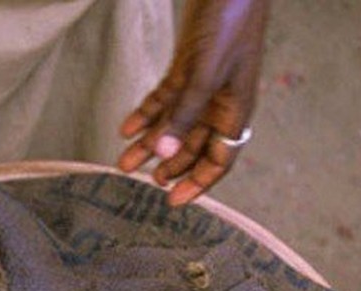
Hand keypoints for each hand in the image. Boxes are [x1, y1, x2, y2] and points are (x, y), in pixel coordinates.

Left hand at [118, 0, 268, 205]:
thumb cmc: (230, 21)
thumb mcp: (207, 73)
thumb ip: (185, 113)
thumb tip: (164, 154)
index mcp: (236, 110)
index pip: (220, 159)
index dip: (199, 182)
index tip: (173, 200)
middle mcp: (219, 103)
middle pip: (193, 146)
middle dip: (169, 165)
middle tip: (145, 182)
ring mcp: (202, 85)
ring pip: (174, 124)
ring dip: (150, 144)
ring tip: (124, 163)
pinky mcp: (187, 66)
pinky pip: (164, 99)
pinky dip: (146, 114)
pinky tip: (127, 129)